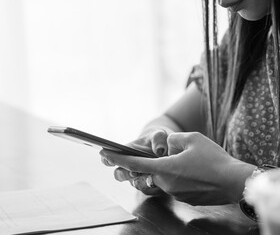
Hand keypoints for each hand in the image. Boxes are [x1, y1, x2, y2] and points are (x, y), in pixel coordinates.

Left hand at [100, 132, 255, 204]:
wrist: (234, 182)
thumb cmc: (214, 159)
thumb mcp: (192, 139)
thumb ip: (172, 140)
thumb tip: (165, 146)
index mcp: (164, 168)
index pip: (134, 163)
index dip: (117, 158)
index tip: (103, 154)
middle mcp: (165, 183)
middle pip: (146, 172)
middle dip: (143, 164)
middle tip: (145, 157)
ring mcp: (174, 193)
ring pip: (160, 178)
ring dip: (163, 169)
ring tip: (182, 162)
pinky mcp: (183, 198)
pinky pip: (172, 185)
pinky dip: (174, 177)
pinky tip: (191, 171)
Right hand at [101, 129, 170, 194]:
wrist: (167, 149)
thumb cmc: (157, 141)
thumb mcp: (158, 136)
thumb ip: (158, 139)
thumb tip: (159, 150)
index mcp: (123, 154)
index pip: (108, 159)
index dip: (106, 160)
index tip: (110, 159)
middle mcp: (127, 168)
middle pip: (118, 174)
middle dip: (124, 173)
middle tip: (132, 171)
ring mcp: (137, 178)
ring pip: (133, 183)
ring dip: (138, 181)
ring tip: (146, 176)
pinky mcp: (149, 185)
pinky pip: (147, 189)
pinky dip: (152, 186)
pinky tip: (159, 182)